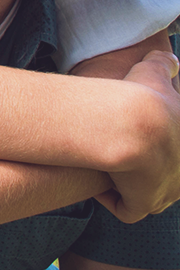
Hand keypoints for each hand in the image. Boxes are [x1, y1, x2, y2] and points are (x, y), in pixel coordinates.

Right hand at [94, 49, 179, 222]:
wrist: (132, 123)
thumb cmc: (141, 94)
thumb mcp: (155, 73)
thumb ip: (165, 65)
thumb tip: (172, 59)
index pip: (174, 152)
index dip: (156, 148)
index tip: (135, 138)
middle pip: (168, 178)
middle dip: (147, 169)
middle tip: (122, 155)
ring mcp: (169, 192)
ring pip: (150, 195)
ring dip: (129, 185)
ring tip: (107, 168)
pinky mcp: (148, 204)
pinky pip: (129, 210)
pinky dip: (113, 199)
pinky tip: (97, 183)